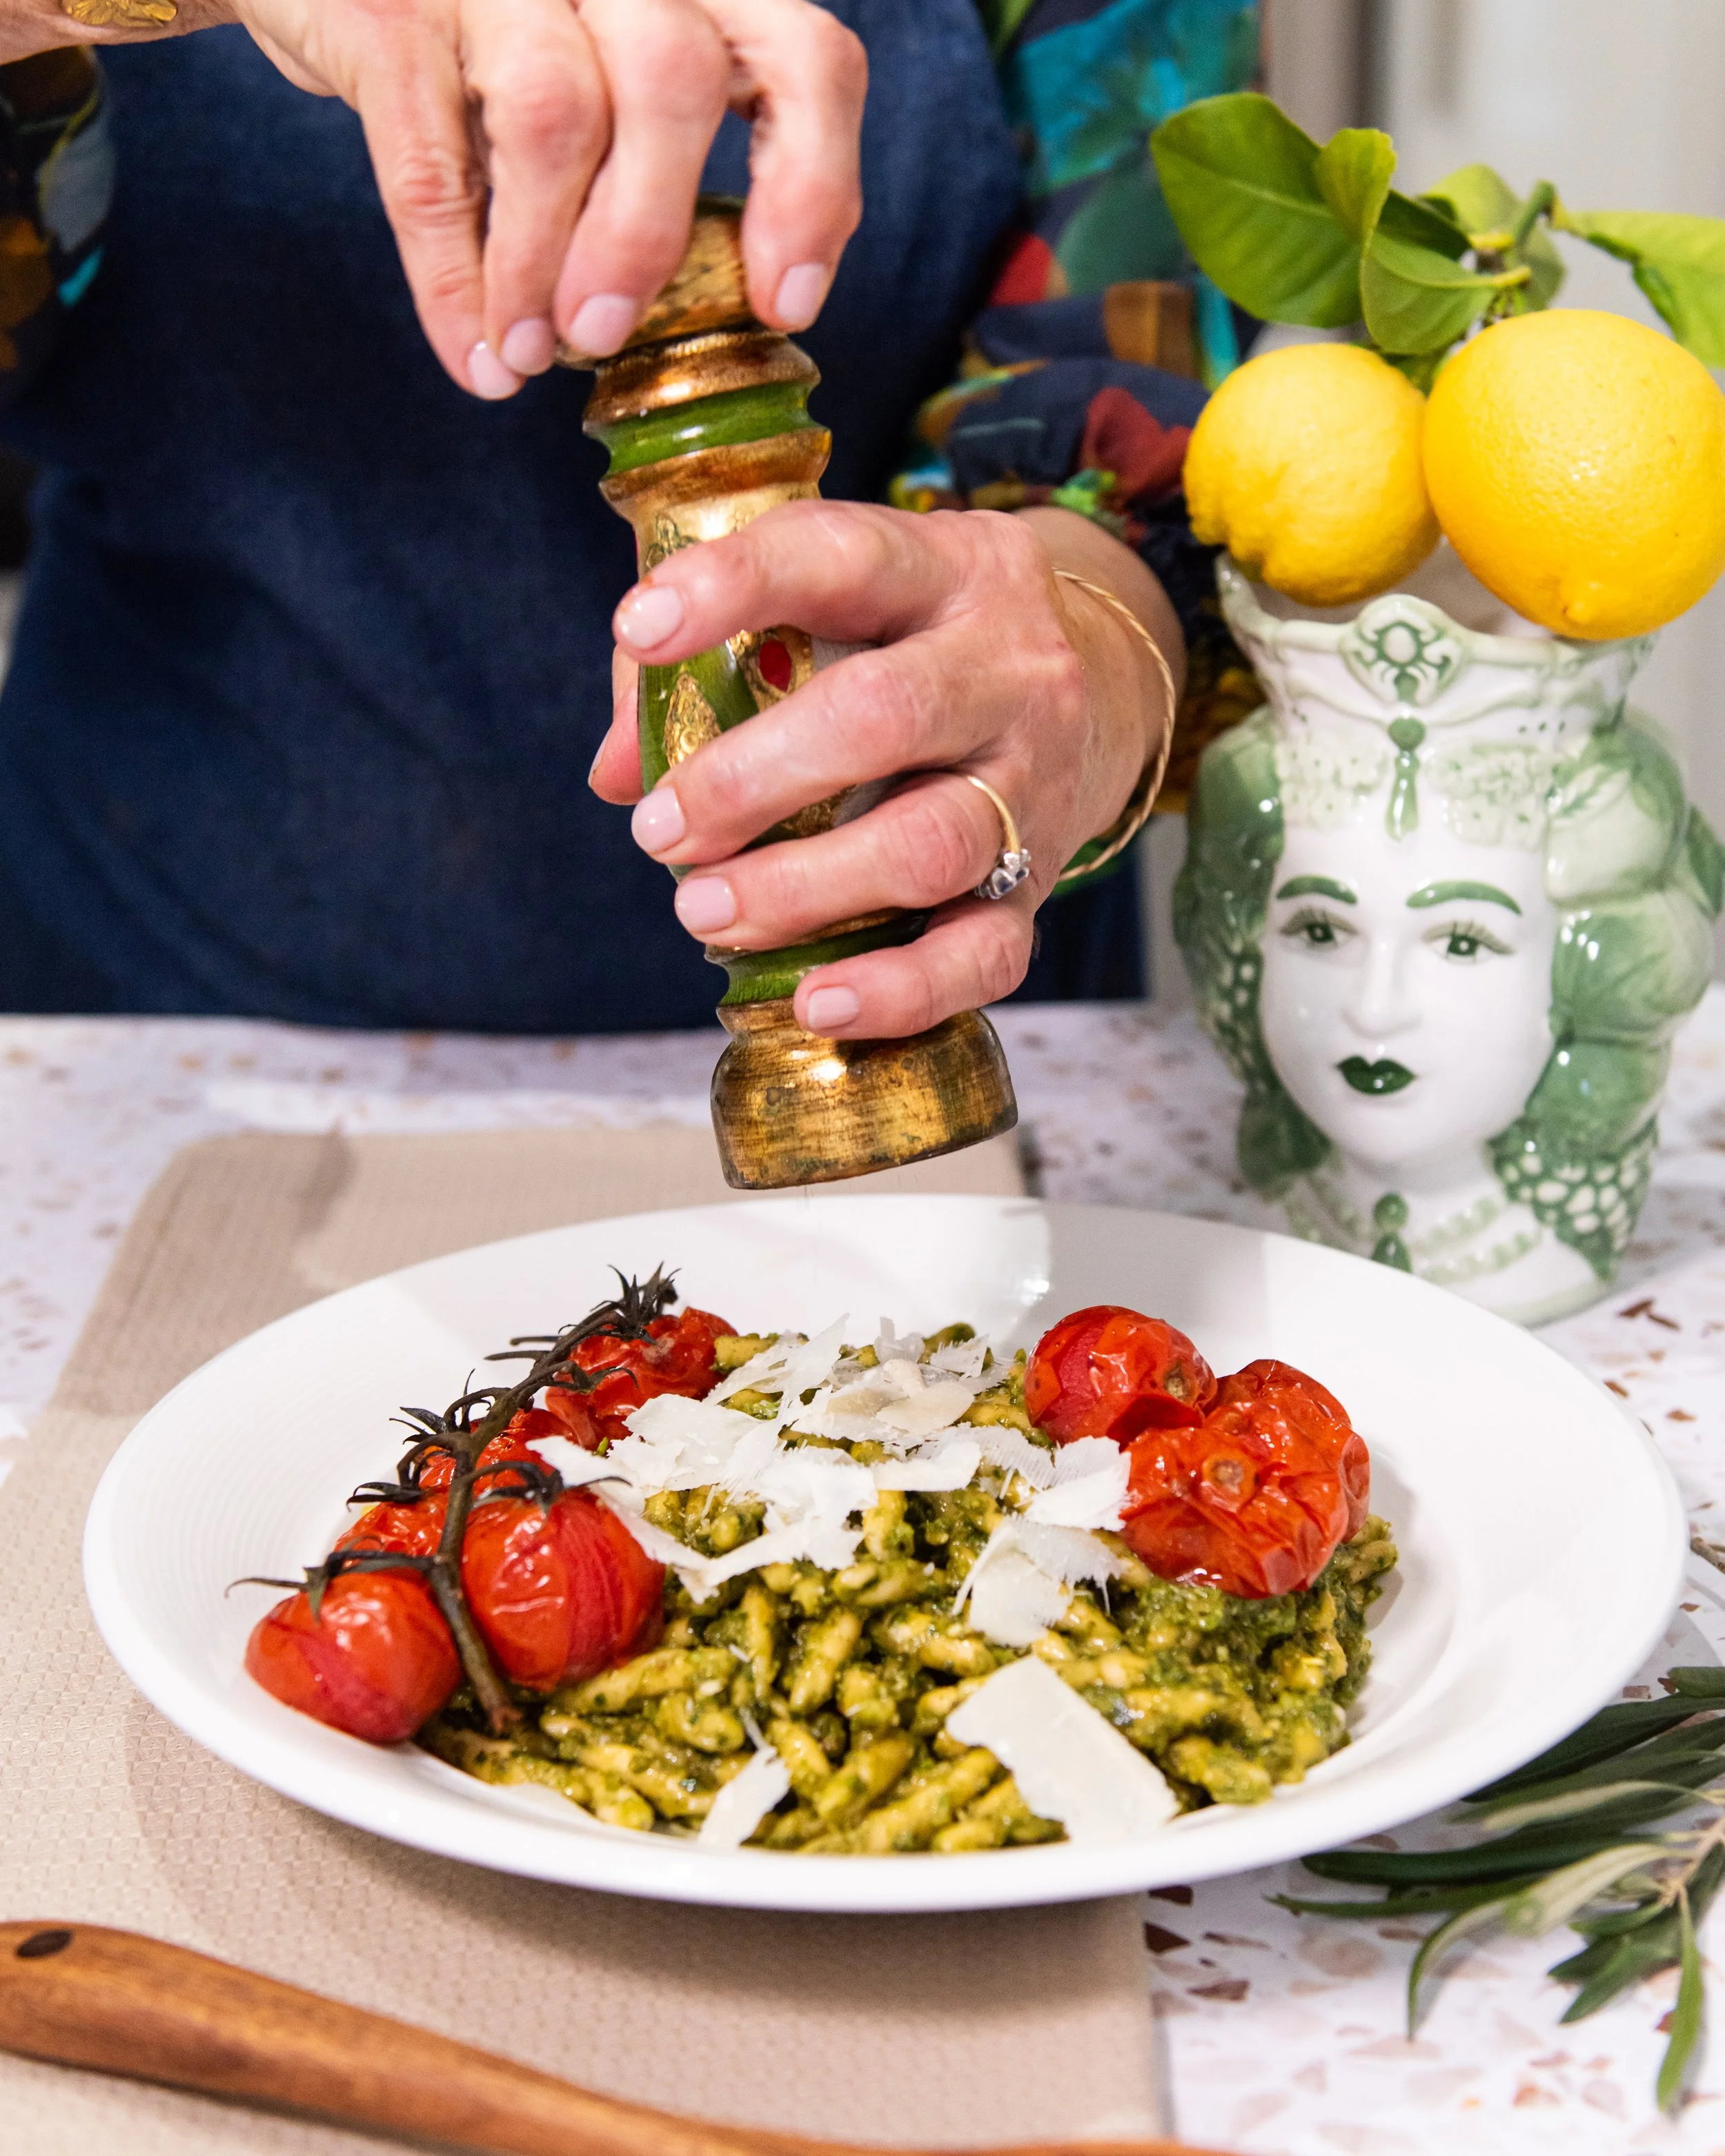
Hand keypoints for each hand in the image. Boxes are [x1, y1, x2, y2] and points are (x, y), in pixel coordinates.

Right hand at [162, 0, 864, 395]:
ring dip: (544, 263)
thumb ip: (664, 146)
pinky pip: (431, 161)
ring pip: (556, 113)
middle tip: (606, 337)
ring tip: (529, 351)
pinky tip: (472, 353)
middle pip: (676, 77)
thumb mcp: (599, 66)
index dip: (813, 185)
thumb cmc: (483, 40)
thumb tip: (727, 304)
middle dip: (650, 234)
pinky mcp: (387, 7)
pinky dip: (453, 278)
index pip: (802, 55)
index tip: (787, 302)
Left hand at [591, 503, 1182, 1039]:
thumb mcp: (841, 608)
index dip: (735, 586)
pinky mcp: (1042, 883)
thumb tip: (615, 772)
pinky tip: (817, 1002)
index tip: (638, 630)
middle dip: (751, 781)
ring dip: (802, 890)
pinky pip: (984, 954)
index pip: (841, 554)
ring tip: (703, 912)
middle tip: (660, 832)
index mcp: (947, 569)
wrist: (1107, 690)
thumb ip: (718, 664)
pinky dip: (898, 990)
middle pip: (887, 715)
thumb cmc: (920, 647)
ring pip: (931, 845)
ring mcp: (1036, 782)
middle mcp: (1009, 668)